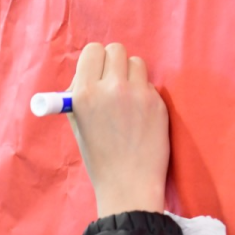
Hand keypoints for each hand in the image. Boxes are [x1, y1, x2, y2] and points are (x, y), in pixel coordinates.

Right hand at [67, 43, 168, 217]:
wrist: (127, 184)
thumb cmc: (99, 157)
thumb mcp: (77, 124)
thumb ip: (79, 95)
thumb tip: (88, 71)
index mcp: (84, 94)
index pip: (92, 50)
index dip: (95, 60)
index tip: (96, 71)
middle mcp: (110, 88)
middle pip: (116, 49)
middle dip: (113, 62)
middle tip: (112, 81)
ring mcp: (137, 94)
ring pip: (136, 62)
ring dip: (131, 75)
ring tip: (127, 99)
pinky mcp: (157, 102)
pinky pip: (149, 84)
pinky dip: (143, 94)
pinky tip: (139, 116)